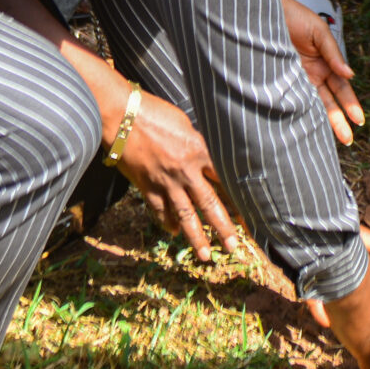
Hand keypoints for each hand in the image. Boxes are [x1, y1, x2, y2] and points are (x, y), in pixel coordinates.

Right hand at [113, 91, 242, 257]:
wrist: (121, 116)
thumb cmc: (155, 113)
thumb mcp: (184, 124)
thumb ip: (198, 144)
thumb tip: (207, 158)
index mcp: (199, 150)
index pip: (224, 180)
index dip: (237, 198)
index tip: (248, 215)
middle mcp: (185, 171)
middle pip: (209, 203)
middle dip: (223, 227)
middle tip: (233, 246)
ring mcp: (165, 181)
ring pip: (185, 214)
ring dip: (196, 236)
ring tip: (205, 255)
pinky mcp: (146, 186)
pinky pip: (159, 210)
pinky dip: (166, 222)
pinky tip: (173, 232)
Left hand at [284, 0, 364, 144]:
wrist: (266, 11)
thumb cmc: (295, 16)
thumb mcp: (319, 33)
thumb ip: (334, 54)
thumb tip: (350, 75)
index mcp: (326, 62)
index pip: (341, 87)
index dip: (350, 104)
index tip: (359, 120)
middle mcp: (313, 74)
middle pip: (329, 101)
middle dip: (339, 120)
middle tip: (348, 140)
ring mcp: (297, 78)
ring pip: (312, 104)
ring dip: (322, 121)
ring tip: (329, 139)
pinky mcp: (280, 79)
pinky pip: (292, 99)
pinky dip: (299, 113)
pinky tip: (305, 128)